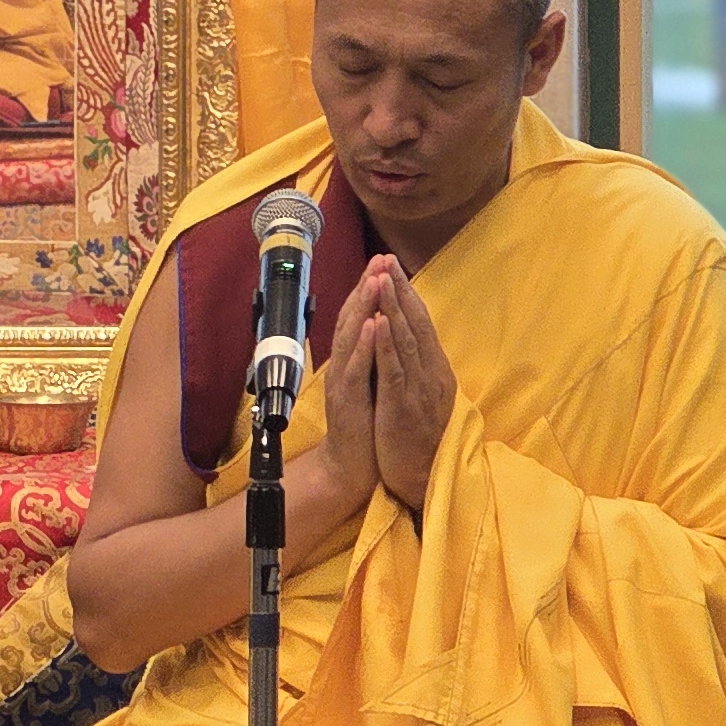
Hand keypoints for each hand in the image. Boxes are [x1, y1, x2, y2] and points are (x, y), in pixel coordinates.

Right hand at [297, 283, 382, 506]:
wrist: (349, 466)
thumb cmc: (364, 425)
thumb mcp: (369, 383)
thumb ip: (370, 357)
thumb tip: (381, 327)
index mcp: (350, 360)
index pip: (358, 317)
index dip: (368, 288)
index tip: (382, 262)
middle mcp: (343, 365)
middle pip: (352, 319)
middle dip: (366, 287)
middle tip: (379, 259)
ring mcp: (343, 382)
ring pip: (352, 337)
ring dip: (364, 307)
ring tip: (376, 280)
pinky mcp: (349, 401)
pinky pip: (357, 369)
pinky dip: (365, 346)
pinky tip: (374, 325)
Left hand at [351, 258, 456, 513]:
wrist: (420, 477)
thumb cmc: (418, 437)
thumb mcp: (421, 394)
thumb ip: (418, 366)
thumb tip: (409, 339)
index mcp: (433, 369)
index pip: (420, 323)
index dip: (407, 293)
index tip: (392, 266)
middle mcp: (430, 373)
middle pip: (415, 323)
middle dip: (400, 290)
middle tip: (387, 259)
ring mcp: (418, 388)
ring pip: (405, 340)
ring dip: (393, 308)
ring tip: (383, 278)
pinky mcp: (403, 406)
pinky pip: (394, 370)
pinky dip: (386, 344)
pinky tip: (378, 323)